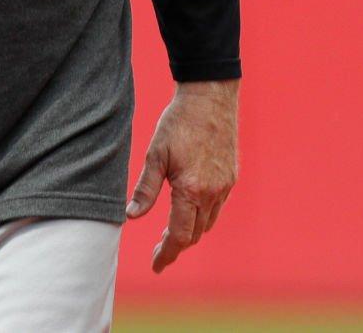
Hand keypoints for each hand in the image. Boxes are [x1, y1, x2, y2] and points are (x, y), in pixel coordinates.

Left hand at [127, 79, 238, 271]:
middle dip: (176, 246)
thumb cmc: (178, 122)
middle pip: (195, 234)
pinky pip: (217, 207)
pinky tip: (189, 211)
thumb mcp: (155, 154)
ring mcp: (225, 186)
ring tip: (170, 235)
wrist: (211, 98)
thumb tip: (131, 216)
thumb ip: (145, 188)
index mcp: (191, 190)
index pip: (180, 235)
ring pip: (208, 222)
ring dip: (190, 232)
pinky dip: (202, 216)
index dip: (167, 253)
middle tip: (158, 252)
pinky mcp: (231, 177)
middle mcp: (213, 193)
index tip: (156, 266)